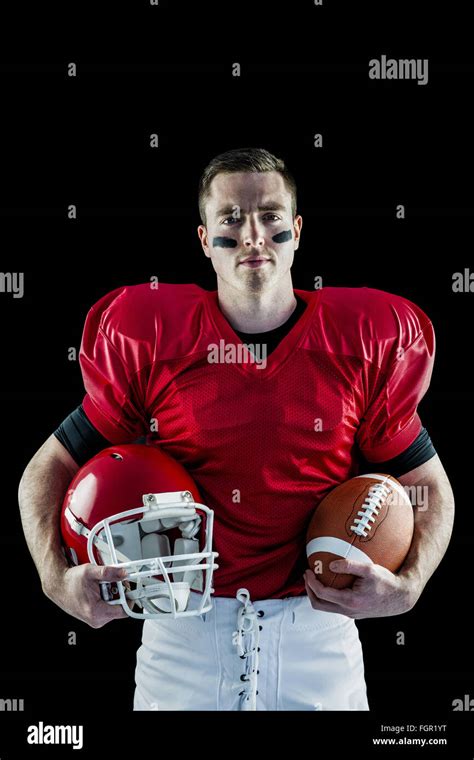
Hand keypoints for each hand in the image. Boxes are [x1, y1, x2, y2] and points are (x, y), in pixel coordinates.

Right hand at [44, 564, 129, 627]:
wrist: (58, 585)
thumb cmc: (71, 581)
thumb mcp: (91, 572)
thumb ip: (109, 573)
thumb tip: (123, 573)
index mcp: (97, 612)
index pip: (124, 610)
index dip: (129, 597)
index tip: (129, 588)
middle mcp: (96, 620)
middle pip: (119, 606)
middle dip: (117, 592)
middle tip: (109, 582)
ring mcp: (95, 619)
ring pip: (113, 606)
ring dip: (111, 594)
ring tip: (100, 586)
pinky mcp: (93, 616)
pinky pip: (107, 607)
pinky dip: (106, 597)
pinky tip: (98, 590)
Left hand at [303, 559, 420, 618]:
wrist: (401, 598)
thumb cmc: (387, 582)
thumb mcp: (369, 569)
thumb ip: (349, 565)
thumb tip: (331, 564)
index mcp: (349, 601)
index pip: (322, 594)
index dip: (311, 582)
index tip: (308, 570)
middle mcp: (348, 610)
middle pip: (319, 605)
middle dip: (309, 591)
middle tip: (307, 576)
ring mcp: (351, 613)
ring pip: (327, 607)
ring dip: (317, 594)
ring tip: (316, 579)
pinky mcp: (355, 612)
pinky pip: (336, 605)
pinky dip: (328, 595)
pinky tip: (332, 582)